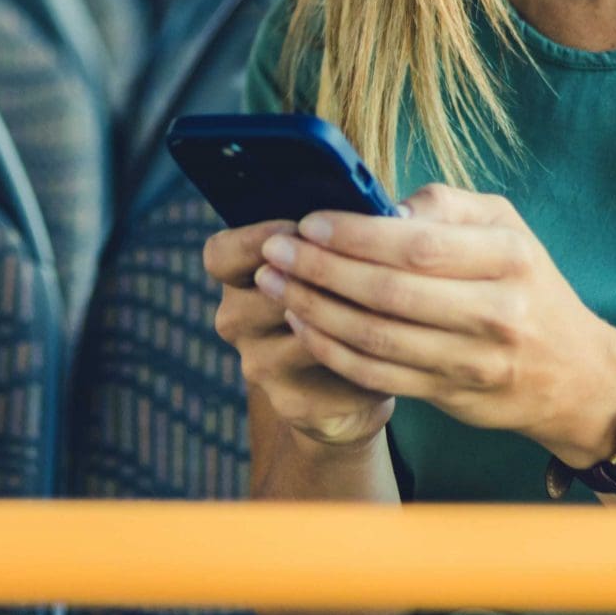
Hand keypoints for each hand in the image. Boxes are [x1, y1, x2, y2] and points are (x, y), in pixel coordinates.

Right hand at [204, 219, 395, 448]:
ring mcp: (258, 365)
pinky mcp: (290, 402)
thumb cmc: (350, 297)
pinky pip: (332, 370)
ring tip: (389, 302)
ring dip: (347, 316)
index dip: (255, 239)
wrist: (355, 379)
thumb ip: (344, 234)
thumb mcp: (338, 259)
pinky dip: (366, 355)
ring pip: (302, 334)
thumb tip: (389, 212)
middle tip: (358, 262)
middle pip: (263, 292)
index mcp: (237, 277)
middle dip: (314, 277)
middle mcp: (236, 320)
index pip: (221, 254)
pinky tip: (394, 345)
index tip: (298, 228)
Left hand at [254, 183, 615, 461]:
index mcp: (509, 258)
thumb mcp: (505, 228)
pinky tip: (301, 324)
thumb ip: (444, 206)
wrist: (576, 375)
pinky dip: (331, 351)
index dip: (355, 235)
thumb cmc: (528, 284)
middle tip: (273, 250)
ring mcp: (475, 361)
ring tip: (273, 284)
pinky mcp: (453, 396)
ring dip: (313, 310)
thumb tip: (379, 207)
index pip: (418, 245)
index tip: (308, 222)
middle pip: (389, 293)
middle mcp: (496, 313)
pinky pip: (379, 376)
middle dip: (319, 270)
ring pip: (376, 339)